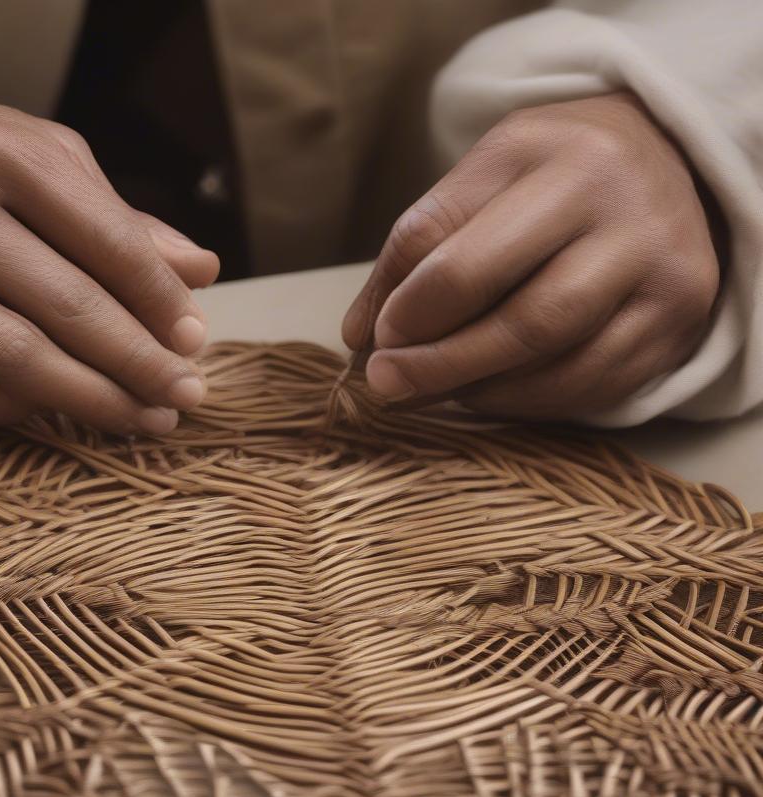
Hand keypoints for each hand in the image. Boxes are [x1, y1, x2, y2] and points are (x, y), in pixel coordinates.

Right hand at [0, 83, 219, 430]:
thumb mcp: (26, 157)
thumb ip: (113, 217)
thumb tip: (200, 273)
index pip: (102, 238)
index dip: (159, 301)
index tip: (195, 344)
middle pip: (60, 311)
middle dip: (136, 367)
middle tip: (183, 398)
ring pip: (2, 365)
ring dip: (84, 404)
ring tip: (136, 418)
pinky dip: (5, 413)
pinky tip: (50, 414)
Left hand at [343, 92, 719, 418]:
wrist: (671, 157)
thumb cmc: (552, 174)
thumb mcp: (482, 178)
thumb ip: (416, 249)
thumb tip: (359, 339)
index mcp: (555, 158)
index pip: (456, 249)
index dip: (404, 307)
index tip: (374, 340)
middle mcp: (621, 210)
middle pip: (518, 315)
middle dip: (437, 363)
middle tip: (386, 384)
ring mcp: (660, 271)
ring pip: (554, 358)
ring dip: (476, 388)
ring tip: (431, 391)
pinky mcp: (675, 322)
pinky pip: (588, 386)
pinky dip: (523, 401)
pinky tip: (486, 394)